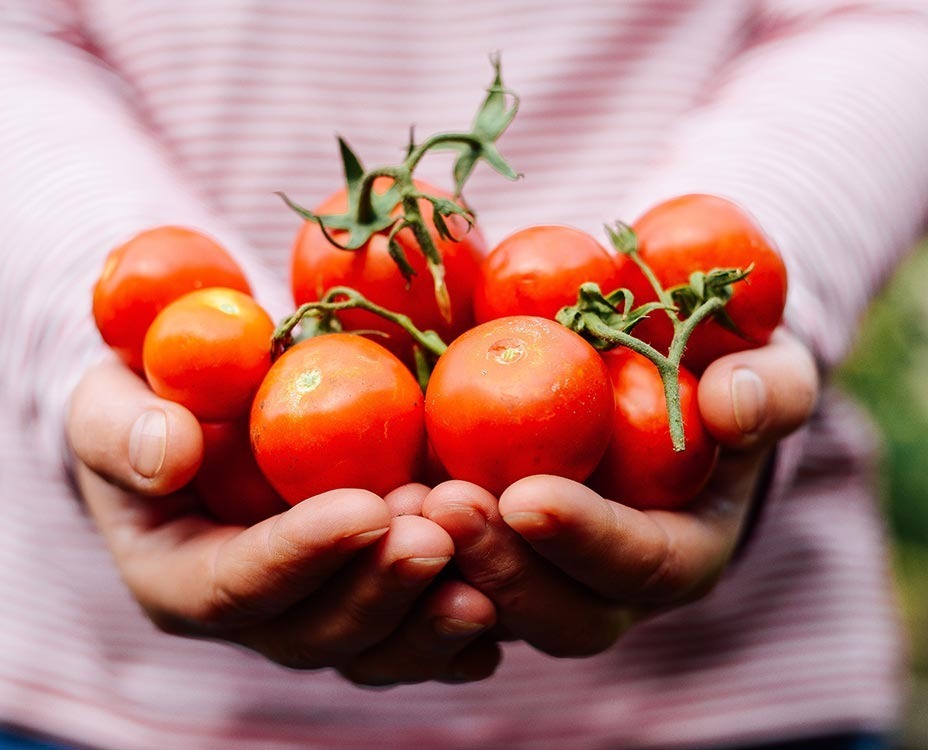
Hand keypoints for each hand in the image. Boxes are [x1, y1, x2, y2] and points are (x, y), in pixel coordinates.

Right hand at [66, 359, 498, 685]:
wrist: (198, 411)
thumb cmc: (145, 399)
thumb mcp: (108, 399)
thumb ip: (121, 428)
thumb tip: (170, 453)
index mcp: (179, 577)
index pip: (237, 585)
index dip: (300, 555)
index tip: (364, 509)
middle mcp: (253, 614)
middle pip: (317, 632)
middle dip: (381, 590)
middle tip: (438, 532)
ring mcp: (316, 612)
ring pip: (377, 647)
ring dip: (432, 615)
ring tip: (486, 569)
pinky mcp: (368, 599)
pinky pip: (419, 634)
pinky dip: (463, 627)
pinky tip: (505, 598)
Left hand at [421, 330, 817, 656]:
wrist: (651, 384)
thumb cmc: (715, 373)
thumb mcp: (762, 368)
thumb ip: (770, 386)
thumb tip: (735, 402)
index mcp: (680, 553)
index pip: (640, 568)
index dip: (587, 541)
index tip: (528, 497)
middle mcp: (608, 588)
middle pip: (556, 616)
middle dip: (500, 567)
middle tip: (444, 503)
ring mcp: (543, 580)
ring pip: (487, 612)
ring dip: (440, 570)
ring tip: (394, 505)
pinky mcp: (487, 557)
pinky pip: (442, 583)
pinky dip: (404, 555)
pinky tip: (369, 504)